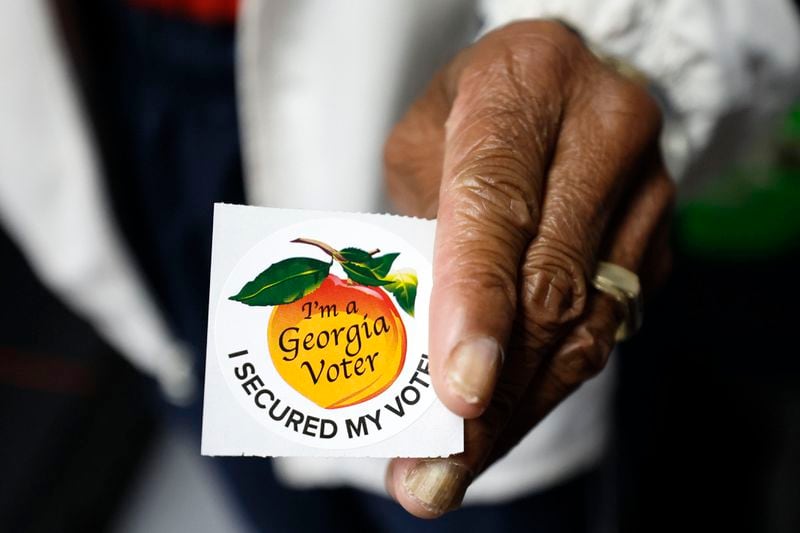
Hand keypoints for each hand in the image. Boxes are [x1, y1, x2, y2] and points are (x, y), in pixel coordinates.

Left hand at [383, 20, 674, 516]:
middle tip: (434, 469)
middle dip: (490, 391)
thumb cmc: (475, 111)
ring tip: (455, 469)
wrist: (566, 86)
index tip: (459, 388)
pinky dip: (544, 384)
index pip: (497, 200)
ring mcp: (645, 194)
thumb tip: (414, 354)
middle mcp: (604, 131)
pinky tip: (500, 422)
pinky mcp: (655, 248)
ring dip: (517, 408)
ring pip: (584, 327)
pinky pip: (602, 333)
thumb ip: (418, 228)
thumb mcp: (424, 141)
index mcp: (525, 83)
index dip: (477, 300)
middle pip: (548, 285)